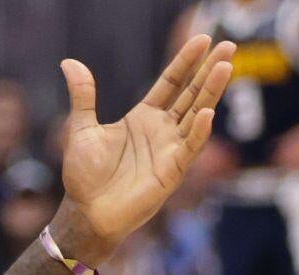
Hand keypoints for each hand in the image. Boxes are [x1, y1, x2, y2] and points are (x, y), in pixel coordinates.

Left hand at [54, 36, 234, 264]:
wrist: (85, 212)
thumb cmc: (84, 175)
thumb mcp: (81, 128)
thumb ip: (83, 96)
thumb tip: (69, 62)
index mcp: (143, 117)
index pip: (171, 82)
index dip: (186, 62)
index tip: (203, 38)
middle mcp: (162, 130)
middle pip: (191, 94)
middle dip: (209, 70)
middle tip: (230, 45)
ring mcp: (170, 150)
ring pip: (197, 115)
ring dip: (211, 93)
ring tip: (225, 67)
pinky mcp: (171, 171)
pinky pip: (189, 148)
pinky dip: (198, 132)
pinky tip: (208, 113)